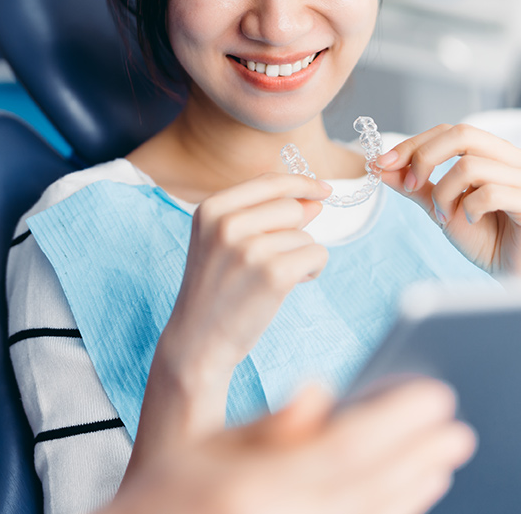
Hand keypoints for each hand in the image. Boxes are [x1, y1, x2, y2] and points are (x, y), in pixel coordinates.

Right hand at [111, 379, 475, 513]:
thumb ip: (268, 424)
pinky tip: (408, 494)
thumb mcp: (204, 444)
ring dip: (413, 485)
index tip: (433, 394)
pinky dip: (391, 512)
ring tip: (441, 456)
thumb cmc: (164, 490)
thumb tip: (322, 392)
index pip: (344, 450)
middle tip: (456, 426)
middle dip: (419, 454)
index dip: (394, 421)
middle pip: (370, 487)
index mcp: (251, 485)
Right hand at [144, 172, 331, 437]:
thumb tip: (314, 201)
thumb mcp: (220, 241)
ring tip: (271, 278)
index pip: (269, 181)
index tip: (323, 190)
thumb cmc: (214, 290)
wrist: (197, 340)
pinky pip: (317, 256)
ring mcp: (250, 249)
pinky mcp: (274, 274)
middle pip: (292, 207)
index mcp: (211, 209)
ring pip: (306, 235)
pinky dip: (311, 271)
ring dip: (301, 256)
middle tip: (274, 258)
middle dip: (297, 231)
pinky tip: (289, 285)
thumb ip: (262, 216)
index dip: (301, 183)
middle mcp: (227, 223)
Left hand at [377, 124, 520, 276]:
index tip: (382, 163)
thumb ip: (416, 186)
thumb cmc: (488, 240)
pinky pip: (492, 192)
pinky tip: (470, 221)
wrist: (517, 275)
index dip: (413, 144)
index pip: (450, 132)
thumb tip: (381, 166)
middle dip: (423, 157)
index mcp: (495, 155)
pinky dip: (469, 208)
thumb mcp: (443, 208)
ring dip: (444, 193)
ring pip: (471, 165)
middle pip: (462, 134)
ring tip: (445, 216)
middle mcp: (515, 160)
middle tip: (408, 185)